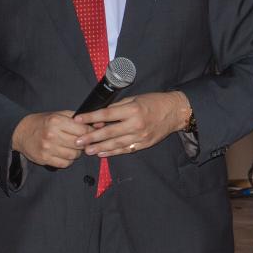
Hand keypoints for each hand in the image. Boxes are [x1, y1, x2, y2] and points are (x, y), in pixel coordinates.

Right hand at [11, 111, 89, 168]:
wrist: (21, 132)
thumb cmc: (43, 122)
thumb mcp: (58, 114)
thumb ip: (78, 118)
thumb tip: (98, 124)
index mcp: (56, 121)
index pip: (82, 130)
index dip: (90, 133)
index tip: (91, 134)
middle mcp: (52, 134)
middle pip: (79, 144)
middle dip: (83, 144)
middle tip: (80, 142)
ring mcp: (48, 148)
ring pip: (73, 155)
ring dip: (75, 153)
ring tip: (71, 147)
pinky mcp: (44, 158)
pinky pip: (65, 164)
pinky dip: (67, 161)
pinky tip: (64, 154)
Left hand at [74, 91, 190, 156]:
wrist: (174, 112)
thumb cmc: (153, 102)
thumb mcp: (134, 99)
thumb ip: (116, 109)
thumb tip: (99, 118)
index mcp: (132, 110)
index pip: (107, 114)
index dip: (91, 117)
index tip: (78, 119)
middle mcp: (136, 124)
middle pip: (109, 132)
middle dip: (91, 137)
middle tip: (78, 141)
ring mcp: (140, 136)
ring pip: (116, 144)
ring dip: (100, 148)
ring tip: (87, 150)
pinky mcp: (144, 144)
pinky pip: (125, 149)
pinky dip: (113, 152)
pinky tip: (102, 153)